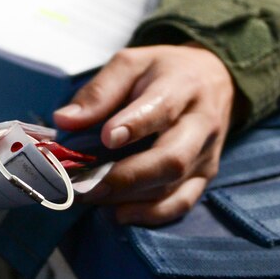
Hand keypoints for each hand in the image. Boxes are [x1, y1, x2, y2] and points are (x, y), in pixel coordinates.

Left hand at [54, 45, 236, 225]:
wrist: (215, 79)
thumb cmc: (164, 71)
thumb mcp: (131, 64)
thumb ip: (99, 91)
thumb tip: (65, 121)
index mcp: (182, 87)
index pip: (162, 108)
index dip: (134, 125)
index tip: (105, 138)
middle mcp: (201, 125)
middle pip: (172, 158)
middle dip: (127, 176)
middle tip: (86, 183)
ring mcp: (206, 155)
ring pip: (174, 187)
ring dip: (130, 197)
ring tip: (91, 196)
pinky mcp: (204, 176)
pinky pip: (182, 202)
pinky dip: (150, 214)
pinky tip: (118, 213)